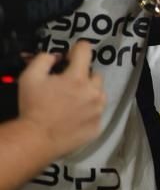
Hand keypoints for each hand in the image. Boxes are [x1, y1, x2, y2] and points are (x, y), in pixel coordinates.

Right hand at [19, 42, 105, 157]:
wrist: (35, 139)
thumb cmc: (32, 107)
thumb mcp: (30, 77)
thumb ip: (44, 59)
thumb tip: (57, 56)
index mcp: (78, 78)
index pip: (85, 50)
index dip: (76, 50)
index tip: (70, 56)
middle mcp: (93, 92)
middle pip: (94, 74)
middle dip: (82, 76)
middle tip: (67, 86)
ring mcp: (98, 110)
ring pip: (99, 94)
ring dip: (88, 94)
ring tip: (71, 103)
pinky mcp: (98, 125)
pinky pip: (97, 113)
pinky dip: (88, 112)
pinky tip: (74, 117)